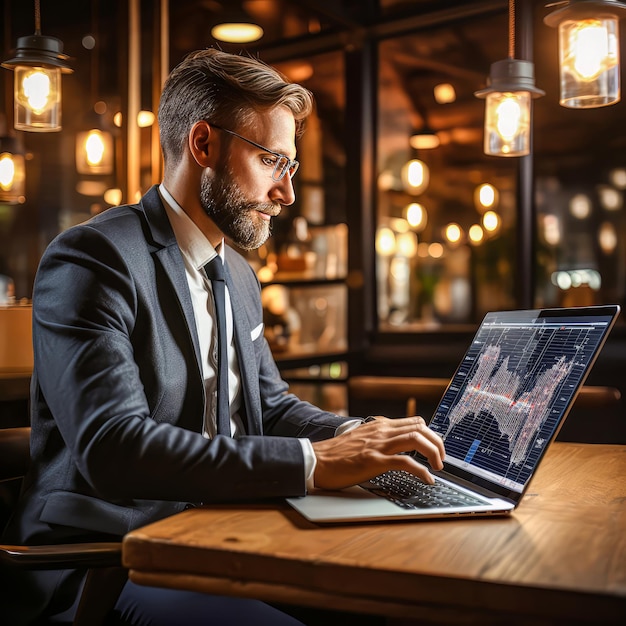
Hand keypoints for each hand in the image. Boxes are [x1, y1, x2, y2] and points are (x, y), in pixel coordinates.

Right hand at [311, 415, 444, 490]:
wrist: (316, 460)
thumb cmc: (337, 454)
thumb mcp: (362, 439)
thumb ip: (379, 439)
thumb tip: (396, 446)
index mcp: (380, 425)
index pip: (415, 421)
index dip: (431, 434)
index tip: (437, 448)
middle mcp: (381, 431)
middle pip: (420, 427)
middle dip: (437, 442)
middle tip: (441, 459)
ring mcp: (378, 445)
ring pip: (416, 439)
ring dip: (433, 453)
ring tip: (438, 467)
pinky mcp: (373, 460)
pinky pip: (404, 462)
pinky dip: (421, 470)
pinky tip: (427, 478)